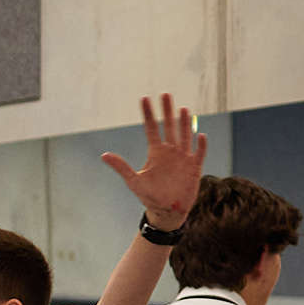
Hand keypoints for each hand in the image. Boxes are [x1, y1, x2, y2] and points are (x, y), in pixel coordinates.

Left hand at [98, 93, 206, 229]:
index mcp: (156, 152)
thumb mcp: (133, 181)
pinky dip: (200, 145)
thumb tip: (104, 155)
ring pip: (184, 135)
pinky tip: (199, 135)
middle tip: (165, 94)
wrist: (166, 210)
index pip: (151, 128)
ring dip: (184, 123)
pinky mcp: (194, 167)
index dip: (148, 114)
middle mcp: (170, 151)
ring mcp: (183, 158)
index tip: (144, 99)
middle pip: (169, 126)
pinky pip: (199, 153)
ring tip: (182, 109)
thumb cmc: (149, 196)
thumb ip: (121, 167)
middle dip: (167, 111)